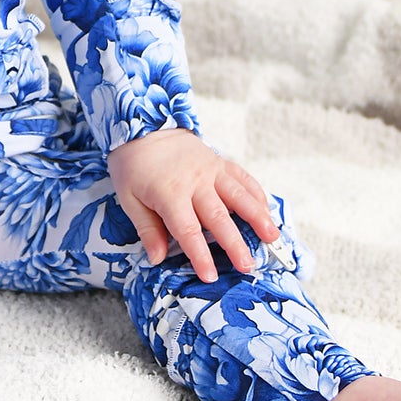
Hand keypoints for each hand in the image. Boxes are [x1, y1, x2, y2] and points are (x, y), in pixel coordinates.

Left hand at [107, 129, 278, 282]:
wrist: (143, 123)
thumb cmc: (133, 165)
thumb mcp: (128, 198)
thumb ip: (147, 229)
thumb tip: (157, 259)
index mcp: (169, 193)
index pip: (188, 230)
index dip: (200, 255)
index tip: (210, 276)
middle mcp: (195, 182)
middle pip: (219, 217)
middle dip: (235, 244)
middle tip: (248, 266)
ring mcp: (211, 169)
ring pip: (239, 195)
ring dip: (258, 217)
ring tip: (272, 237)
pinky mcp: (220, 161)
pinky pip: (242, 177)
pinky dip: (257, 193)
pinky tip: (268, 209)